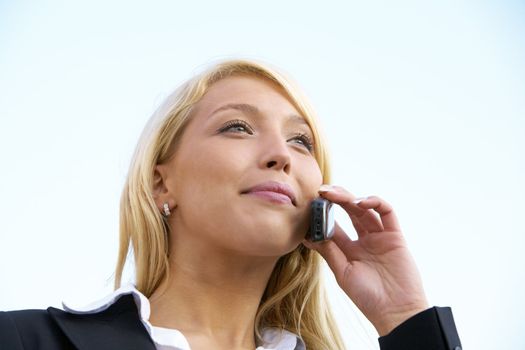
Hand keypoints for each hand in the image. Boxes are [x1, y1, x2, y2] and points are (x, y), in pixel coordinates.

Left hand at [303, 185, 428, 335]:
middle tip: (320, 191)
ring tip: (334, 194)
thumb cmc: (368, 298)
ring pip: (364, 208)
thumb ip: (329, 251)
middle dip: (335, 199)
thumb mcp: (343, 272)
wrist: (396, 312)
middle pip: (349, 212)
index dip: (322, 215)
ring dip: (349, 197)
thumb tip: (308, 234)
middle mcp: (365, 240)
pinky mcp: (395, 235)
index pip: (334, 225)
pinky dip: (374, 202)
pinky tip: (359, 202)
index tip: (308, 206)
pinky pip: (387, 212)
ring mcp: (380, 236)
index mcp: (350, 249)